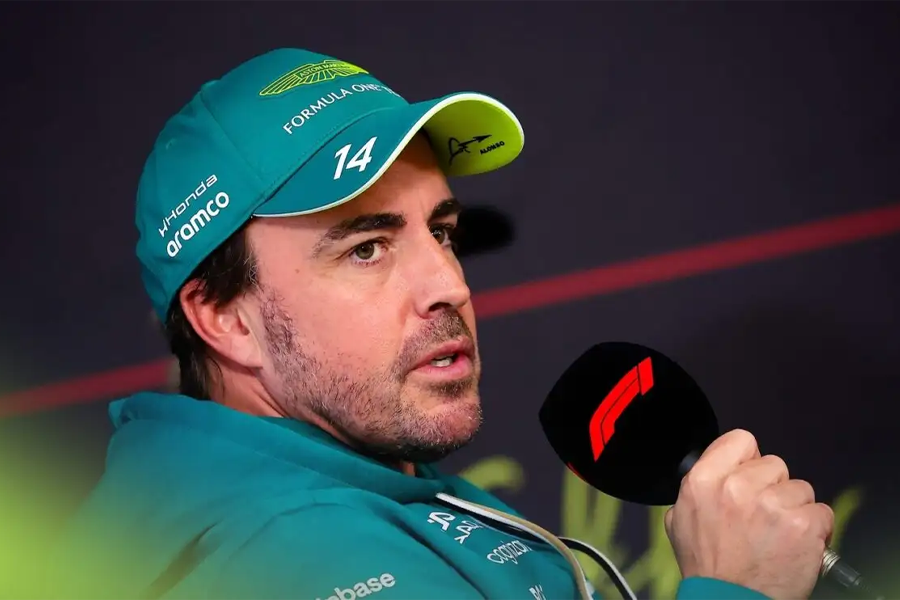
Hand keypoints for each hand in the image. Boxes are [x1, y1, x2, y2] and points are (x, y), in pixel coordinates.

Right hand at [664, 429, 833, 599]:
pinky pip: (821, 512)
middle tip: (761, 517)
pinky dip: (814, 529)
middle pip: (774, 464)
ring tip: (777, 534)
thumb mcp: (679, 520)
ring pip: (800, 488)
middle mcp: (736, 486)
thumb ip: (696, 489)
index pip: (740, 440)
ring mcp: (771, 504)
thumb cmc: (708, 568)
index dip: (748, 460)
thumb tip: (715, 470)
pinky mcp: (802, 524)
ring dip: (794, 509)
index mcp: (703, 481)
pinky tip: (795, 544)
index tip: (750, 476)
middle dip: (772, 488)